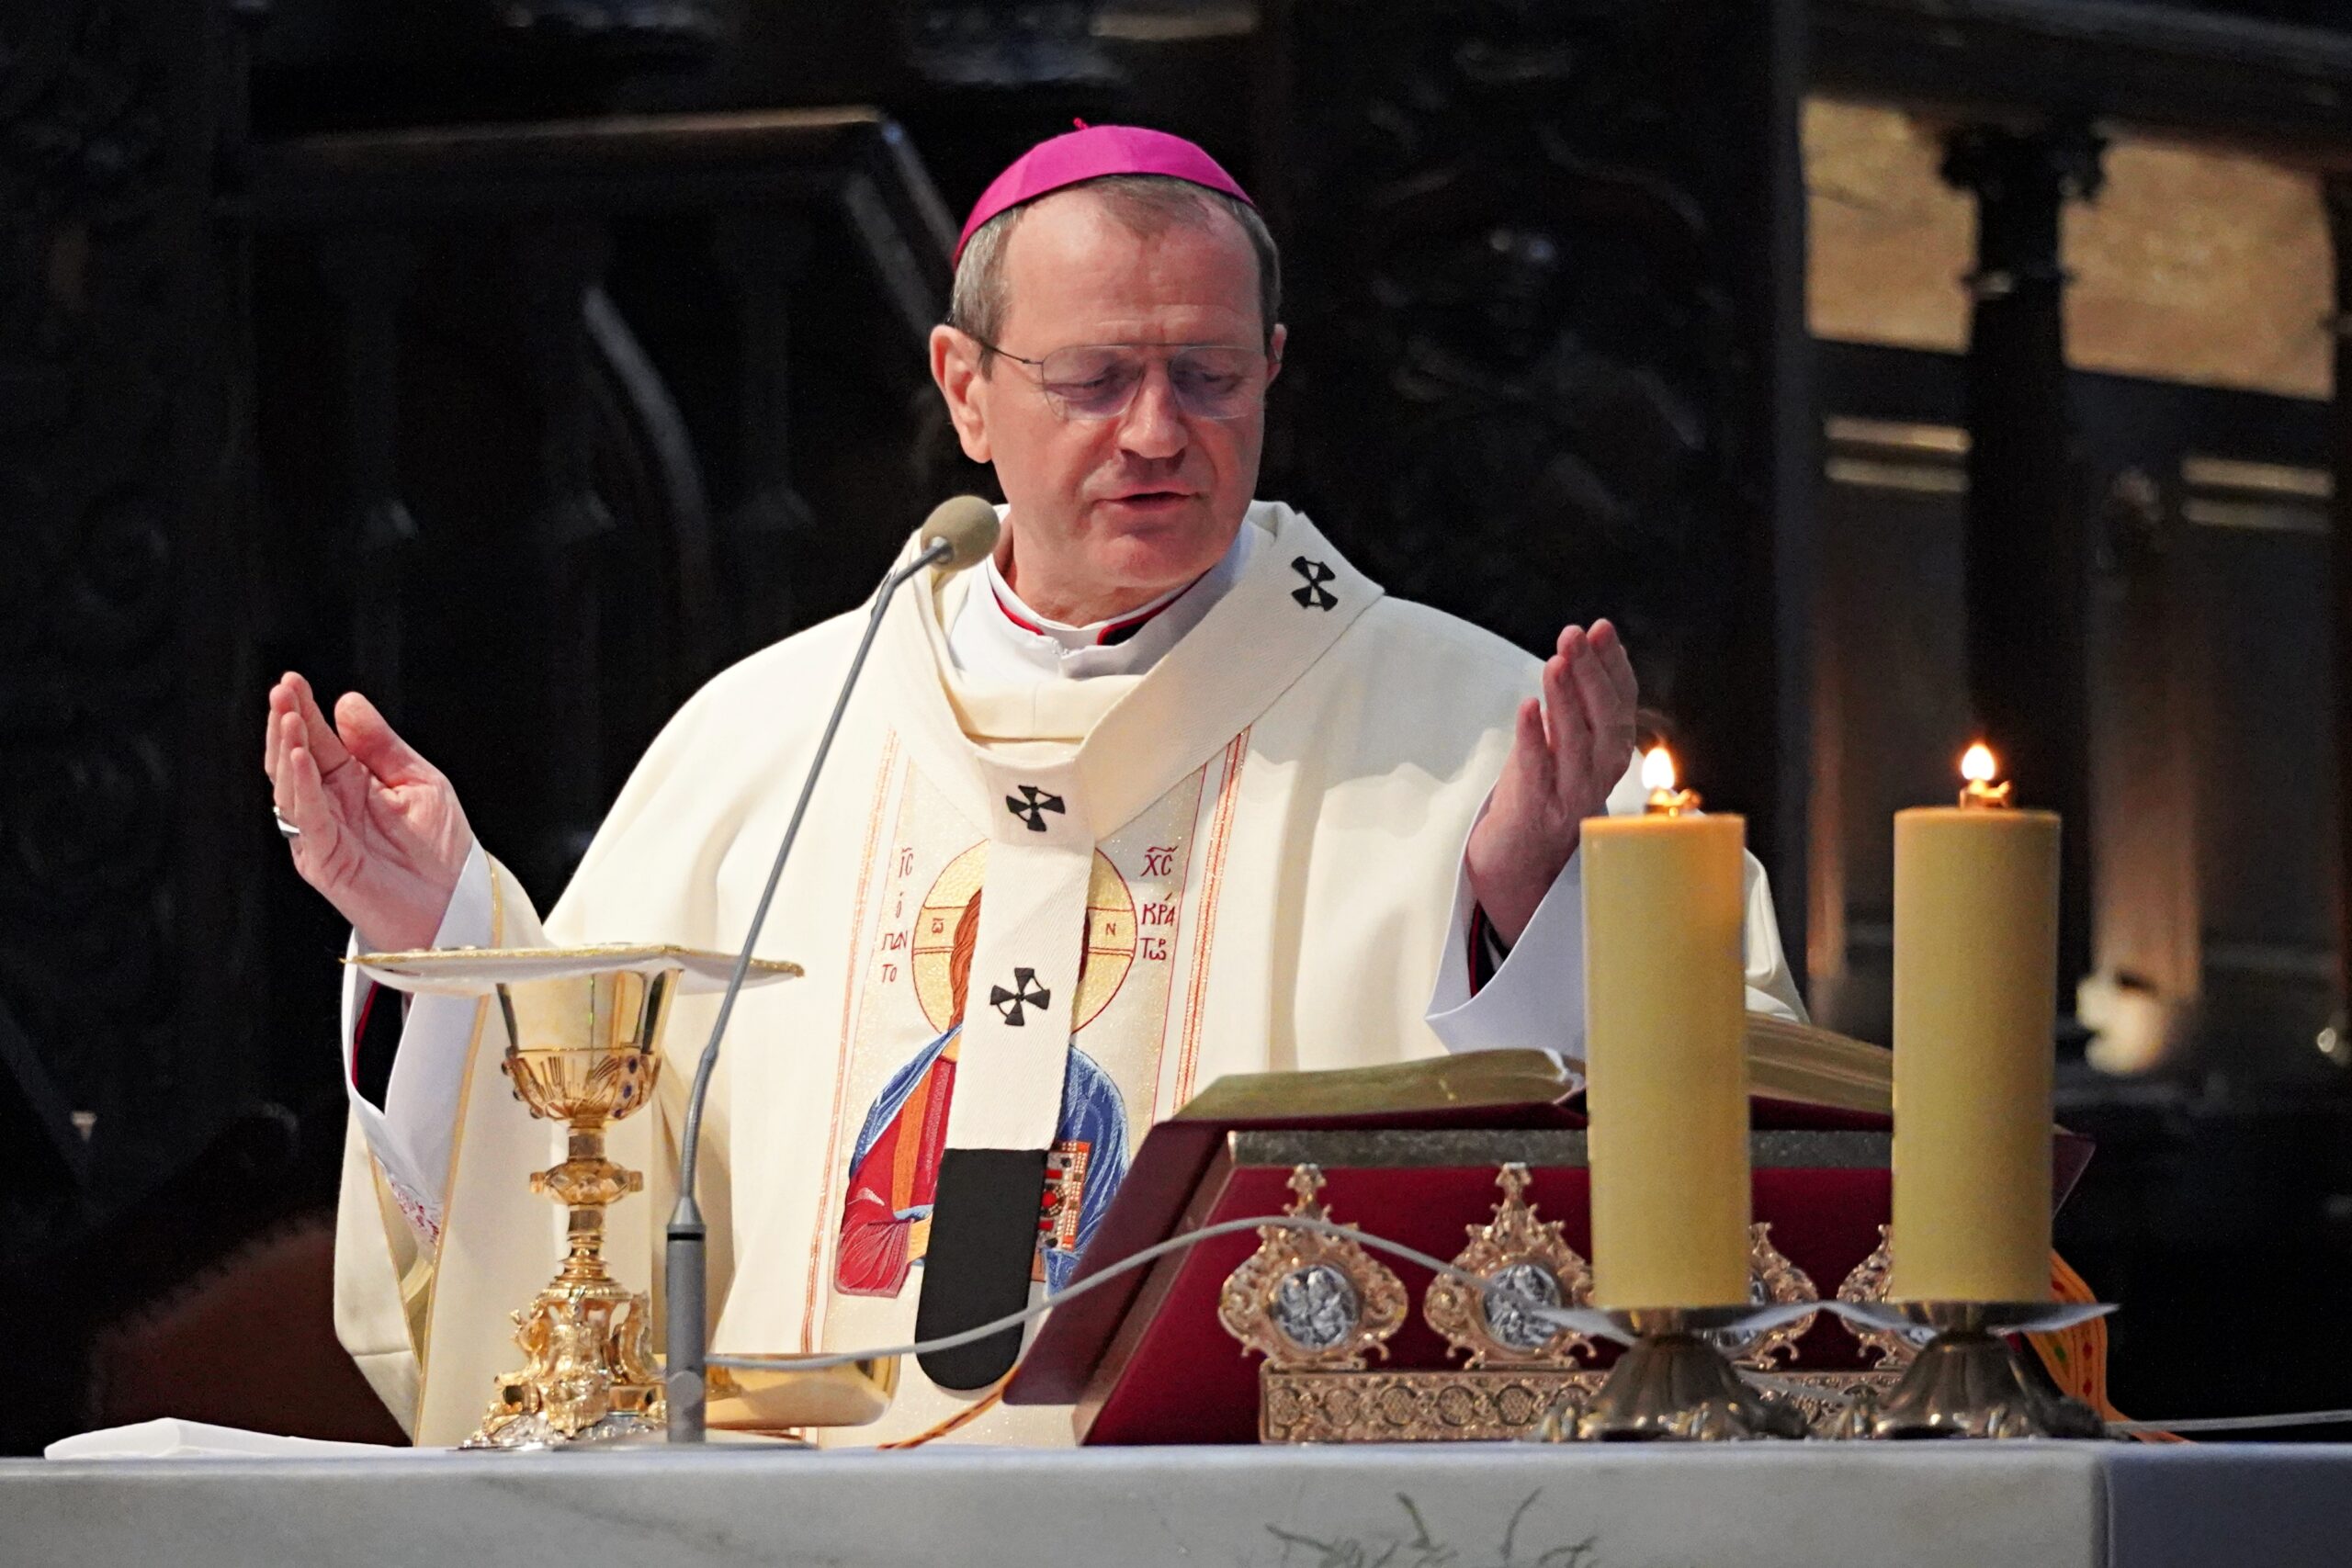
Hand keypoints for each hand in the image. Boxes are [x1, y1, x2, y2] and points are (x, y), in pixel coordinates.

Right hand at [263, 673, 473, 952]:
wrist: (459, 905)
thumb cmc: (443, 849)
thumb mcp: (419, 782)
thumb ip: (382, 745)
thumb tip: (346, 702)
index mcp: (350, 783)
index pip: (318, 740)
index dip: (302, 711)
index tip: (292, 680)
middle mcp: (329, 805)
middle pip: (295, 758)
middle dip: (286, 723)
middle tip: (282, 690)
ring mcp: (321, 833)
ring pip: (290, 786)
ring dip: (285, 749)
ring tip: (286, 717)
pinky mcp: (322, 860)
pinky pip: (305, 819)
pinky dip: (299, 787)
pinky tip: (298, 757)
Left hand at [1465, 620, 1637, 943]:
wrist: (1512, 870)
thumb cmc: (1535, 802)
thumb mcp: (1559, 748)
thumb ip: (1572, 709)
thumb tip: (1581, 654)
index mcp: (1605, 759)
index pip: (1620, 706)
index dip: (1613, 667)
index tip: (1601, 630)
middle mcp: (1596, 779)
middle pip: (1604, 723)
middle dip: (1592, 674)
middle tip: (1576, 635)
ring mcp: (1568, 799)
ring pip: (1576, 746)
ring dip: (1567, 700)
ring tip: (1558, 662)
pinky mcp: (1535, 816)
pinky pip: (1538, 775)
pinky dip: (1534, 740)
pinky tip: (1527, 708)